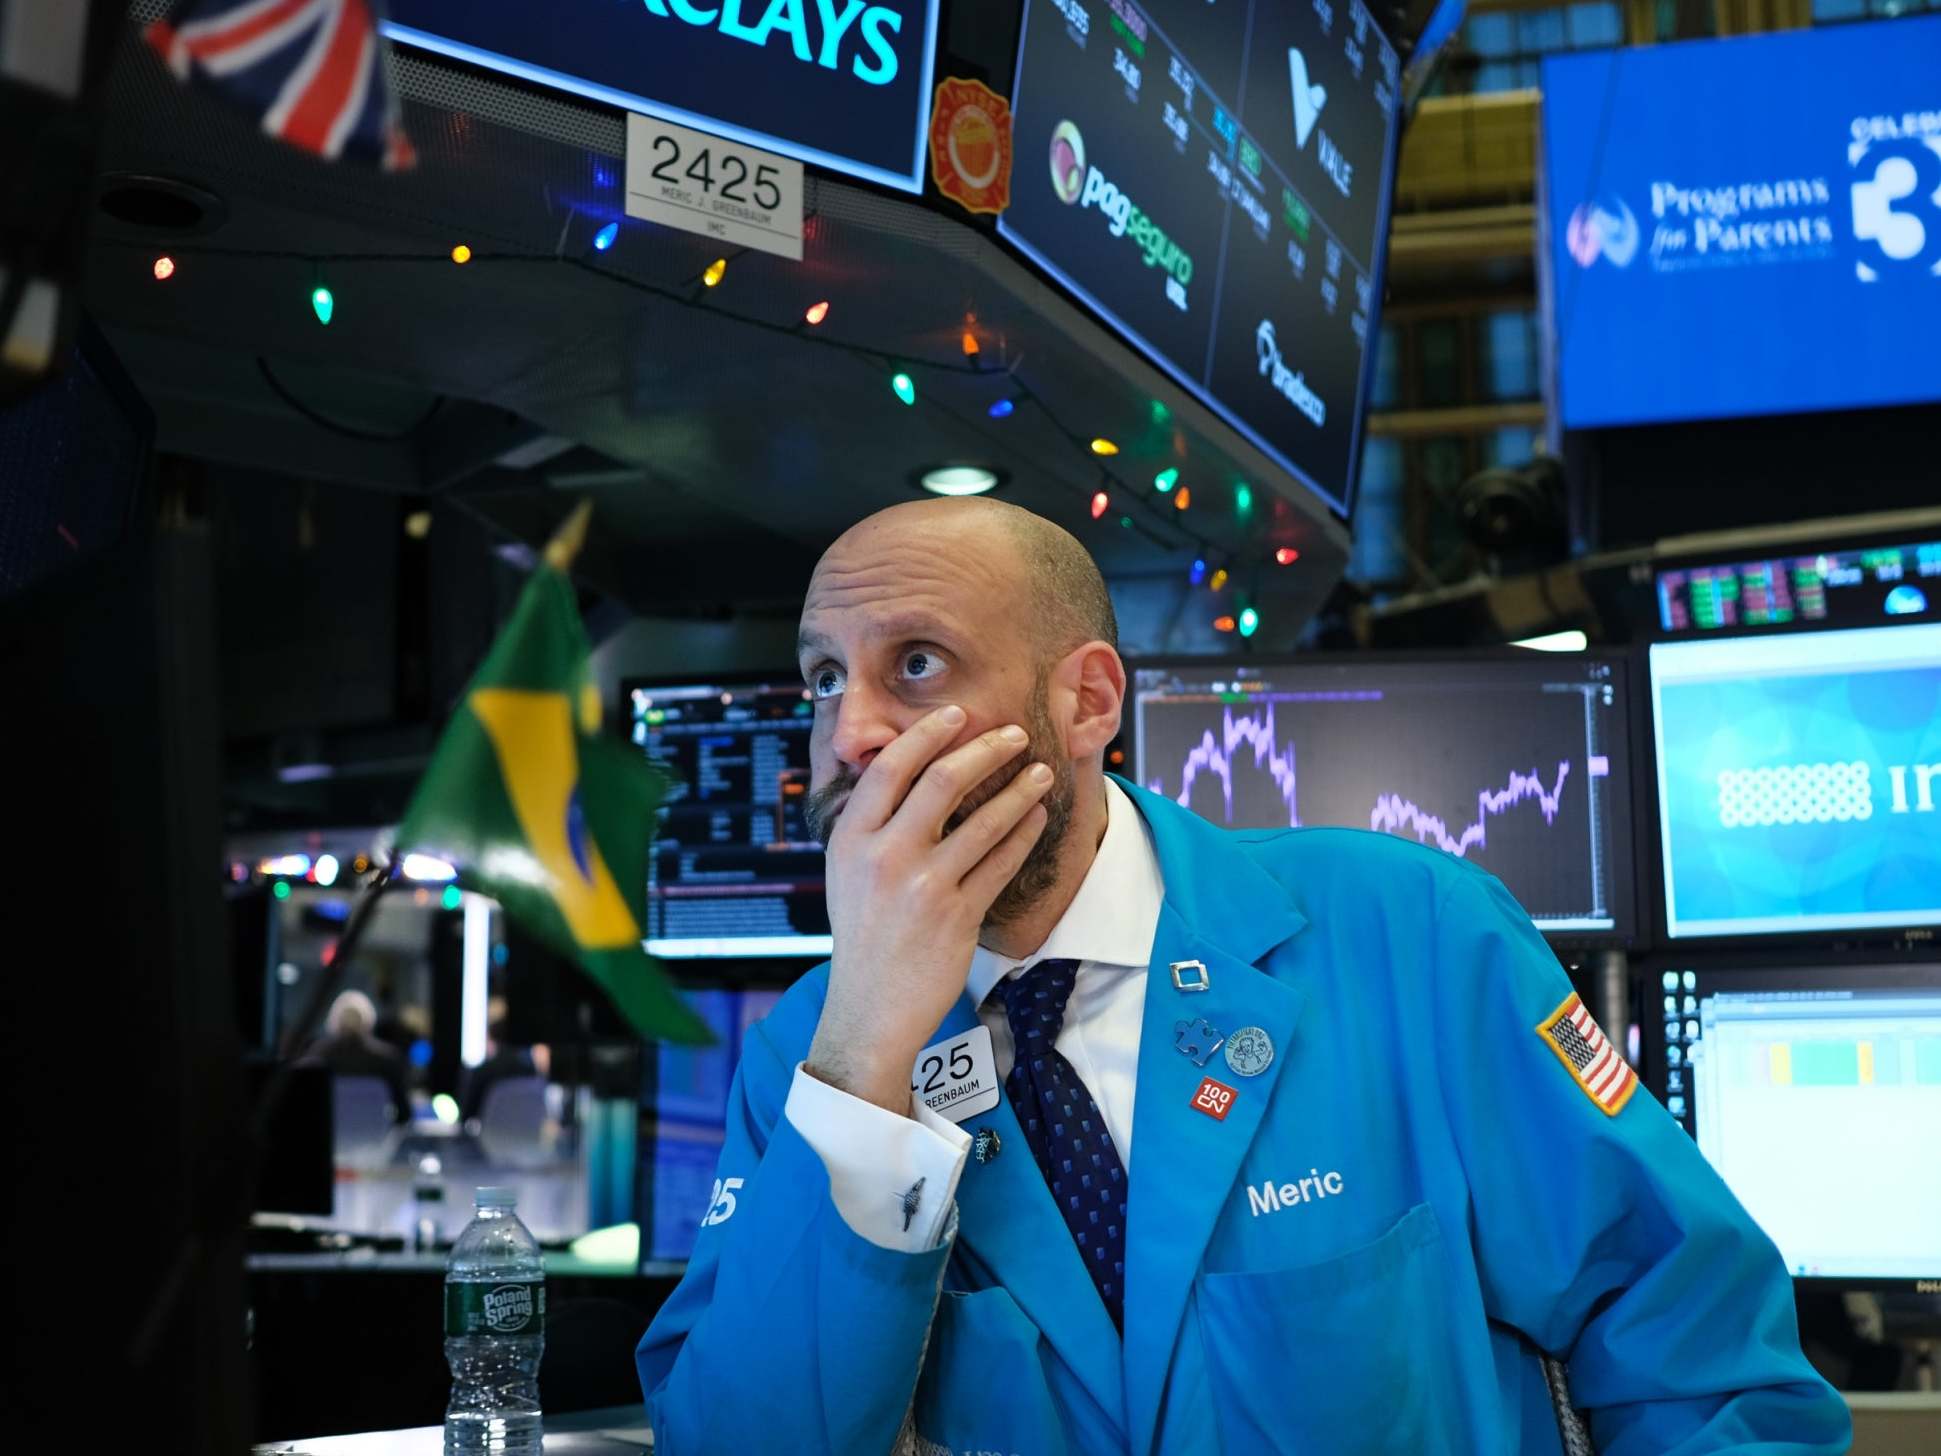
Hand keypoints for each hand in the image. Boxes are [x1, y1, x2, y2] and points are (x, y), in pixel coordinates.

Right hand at [805, 705, 1053, 1113]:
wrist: (870, 1008)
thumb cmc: (862, 935)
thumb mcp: (846, 872)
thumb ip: (870, 825)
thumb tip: (902, 770)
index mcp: (850, 839)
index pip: (889, 767)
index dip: (927, 734)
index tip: (957, 714)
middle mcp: (884, 856)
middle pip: (942, 781)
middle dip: (985, 748)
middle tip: (1013, 733)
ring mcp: (922, 886)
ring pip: (983, 820)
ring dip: (1019, 790)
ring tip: (1040, 771)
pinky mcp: (957, 915)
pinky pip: (1001, 863)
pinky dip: (1023, 835)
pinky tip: (1036, 818)